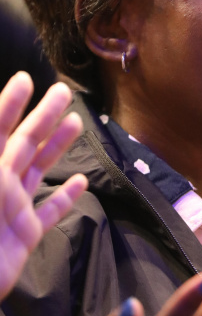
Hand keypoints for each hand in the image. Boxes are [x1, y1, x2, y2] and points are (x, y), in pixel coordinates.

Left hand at [0, 72, 86, 301]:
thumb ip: (0, 155)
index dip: (9, 103)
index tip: (25, 79)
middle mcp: (0, 183)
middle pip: (24, 143)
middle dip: (42, 116)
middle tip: (63, 92)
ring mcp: (13, 209)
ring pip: (39, 170)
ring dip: (57, 146)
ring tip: (76, 123)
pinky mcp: (26, 236)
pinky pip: (49, 213)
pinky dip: (65, 198)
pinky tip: (81, 182)